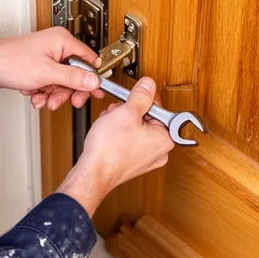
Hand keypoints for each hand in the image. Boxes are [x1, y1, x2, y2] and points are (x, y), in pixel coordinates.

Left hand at [0, 28, 105, 108]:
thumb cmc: (9, 61)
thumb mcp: (46, 73)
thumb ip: (73, 78)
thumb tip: (94, 81)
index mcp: (63, 41)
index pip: (89, 60)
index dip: (92, 79)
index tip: (94, 93)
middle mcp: (57, 47)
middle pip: (76, 74)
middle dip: (67, 91)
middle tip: (62, 100)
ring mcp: (47, 58)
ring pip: (62, 82)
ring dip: (53, 94)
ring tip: (42, 98)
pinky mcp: (38, 67)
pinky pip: (49, 84)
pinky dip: (43, 92)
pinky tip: (34, 94)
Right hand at [55, 77, 174, 215]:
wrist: (93, 172)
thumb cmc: (109, 150)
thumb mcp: (126, 113)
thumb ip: (141, 96)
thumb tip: (149, 85)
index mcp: (165, 139)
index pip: (159, 109)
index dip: (142, 100)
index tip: (130, 99)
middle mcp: (159, 152)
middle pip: (148, 119)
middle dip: (129, 112)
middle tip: (117, 112)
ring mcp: (146, 160)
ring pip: (137, 130)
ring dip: (122, 122)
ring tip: (110, 124)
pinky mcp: (132, 163)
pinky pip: (130, 142)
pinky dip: (119, 135)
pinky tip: (109, 134)